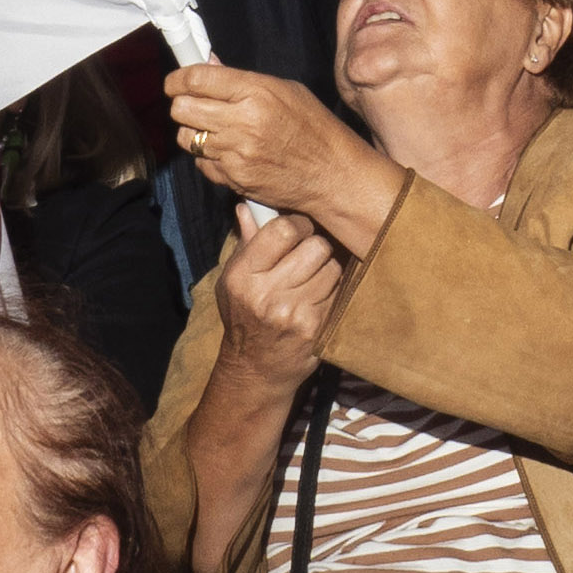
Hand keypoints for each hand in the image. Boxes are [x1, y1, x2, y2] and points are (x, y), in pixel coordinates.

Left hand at [166, 66, 399, 232]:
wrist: (332, 174)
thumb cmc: (314, 127)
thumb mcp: (286, 90)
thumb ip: (242, 80)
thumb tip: (209, 66)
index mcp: (257, 92)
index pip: (197, 80)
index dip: (177, 79)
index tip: (175, 82)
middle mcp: (243, 122)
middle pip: (182, 109)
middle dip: (182, 105)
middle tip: (194, 105)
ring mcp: (236, 153)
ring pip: (187, 138)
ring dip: (194, 132)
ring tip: (214, 130)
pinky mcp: (234, 178)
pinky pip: (202, 164)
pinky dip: (208, 158)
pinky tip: (228, 152)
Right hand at [208, 211, 347, 389]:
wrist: (255, 368)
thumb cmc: (245, 316)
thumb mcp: (234, 280)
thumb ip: (247, 242)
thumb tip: (248, 205)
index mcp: (243, 276)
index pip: (283, 229)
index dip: (298, 225)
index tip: (298, 231)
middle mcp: (266, 294)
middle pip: (316, 246)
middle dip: (315, 247)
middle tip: (308, 256)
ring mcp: (293, 313)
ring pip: (332, 267)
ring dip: (327, 269)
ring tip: (312, 279)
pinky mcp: (315, 328)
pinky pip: (338, 292)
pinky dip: (332, 291)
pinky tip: (317, 299)